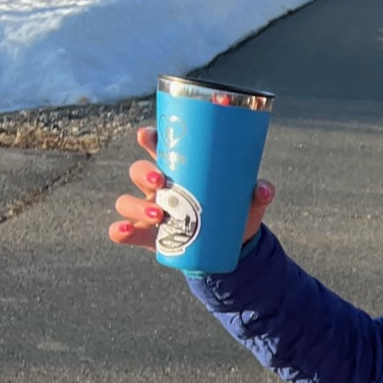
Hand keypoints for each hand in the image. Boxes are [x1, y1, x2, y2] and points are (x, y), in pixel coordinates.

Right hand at [107, 126, 274, 248]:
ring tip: (159, 215)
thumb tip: (262, 189)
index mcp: (179, 170)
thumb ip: (258, 192)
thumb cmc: (234, 212)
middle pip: (139, 170)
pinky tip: (126, 230)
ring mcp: (149, 210)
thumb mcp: (248, 201)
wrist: (230, 247)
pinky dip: (119, 231)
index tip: (148, 135)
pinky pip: (122, 231)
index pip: (158, 147)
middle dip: (143, 172)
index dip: (149, 138)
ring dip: (137, 205)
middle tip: (160, 182)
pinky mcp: (146, 235)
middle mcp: (158, 187)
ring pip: (127, 200)